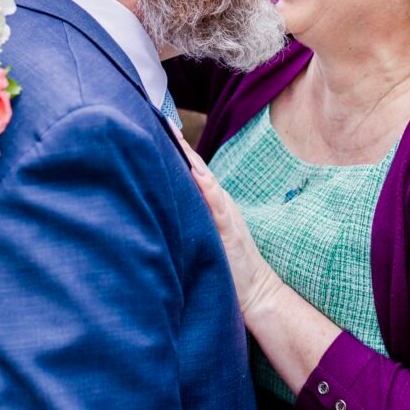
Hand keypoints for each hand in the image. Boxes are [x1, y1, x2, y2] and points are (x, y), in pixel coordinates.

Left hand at [174, 131, 282, 321]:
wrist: (256, 291)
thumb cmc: (227, 263)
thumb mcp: (205, 233)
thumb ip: (190, 215)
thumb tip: (161, 202)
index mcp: (210, 201)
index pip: (189, 169)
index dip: (173, 148)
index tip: (153, 125)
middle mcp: (218, 202)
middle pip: (195, 167)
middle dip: (177, 144)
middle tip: (157, 118)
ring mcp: (225, 213)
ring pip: (205, 179)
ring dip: (189, 159)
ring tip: (172, 135)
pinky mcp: (229, 230)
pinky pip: (217, 205)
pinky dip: (207, 188)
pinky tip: (195, 174)